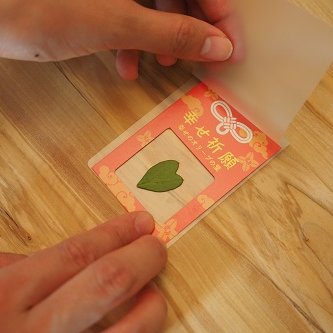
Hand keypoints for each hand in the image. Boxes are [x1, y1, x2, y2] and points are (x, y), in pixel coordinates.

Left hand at [0, 0, 240, 78]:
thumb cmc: (46, 9)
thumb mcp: (118, 23)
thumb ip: (173, 33)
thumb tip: (218, 47)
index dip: (222, 19)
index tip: (232, 52)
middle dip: (192, 32)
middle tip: (202, 63)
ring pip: (155, 8)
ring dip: (162, 41)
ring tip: (164, 67)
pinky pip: (129, 16)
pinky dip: (133, 43)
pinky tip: (128, 67)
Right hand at [0, 212, 166, 332]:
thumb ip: (29, 267)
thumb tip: (85, 251)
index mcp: (8, 295)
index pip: (80, 253)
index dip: (118, 233)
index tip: (142, 223)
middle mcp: (36, 331)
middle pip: (108, 281)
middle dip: (142, 258)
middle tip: (157, 248)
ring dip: (150, 309)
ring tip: (154, 294)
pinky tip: (137, 327)